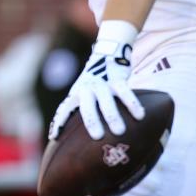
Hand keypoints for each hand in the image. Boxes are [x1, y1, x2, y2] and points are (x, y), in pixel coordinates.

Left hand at [49, 20, 144, 140]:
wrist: (106, 56)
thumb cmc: (93, 85)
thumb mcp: (82, 94)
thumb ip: (79, 110)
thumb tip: (72, 139)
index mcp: (76, 93)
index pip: (65, 108)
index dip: (59, 121)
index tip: (55, 136)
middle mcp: (87, 88)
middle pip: (86, 105)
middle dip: (91, 120)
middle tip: (97, 137)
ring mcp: (102, 83)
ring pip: (107, 99)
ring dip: (113, 115)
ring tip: (119, 132)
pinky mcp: (117, 78)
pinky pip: (125, 91)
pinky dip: (132, 103)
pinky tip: (140, 116)